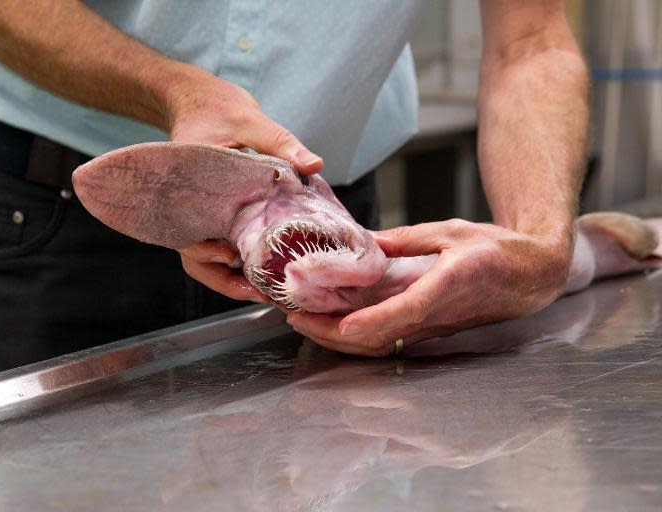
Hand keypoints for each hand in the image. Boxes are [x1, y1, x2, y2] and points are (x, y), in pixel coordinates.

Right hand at [164, 66, 322, 301]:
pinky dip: (241, 263)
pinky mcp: (215, 217)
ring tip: (268, 291)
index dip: (206, 252)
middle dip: (226, 280)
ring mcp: (201, 216)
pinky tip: (268, 272)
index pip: (187, 232)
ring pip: (208, 260)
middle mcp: (189, 209)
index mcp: (187, 187)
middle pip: (196, 258)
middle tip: (262, 292)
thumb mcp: (251, 120)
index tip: (231, 259)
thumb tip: (315, 164)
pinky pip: (221, 247)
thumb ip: (280, 142)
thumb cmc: (215, 108)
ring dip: (234, 279)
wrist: (197, 100)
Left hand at [287, 219, 572, 355]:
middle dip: (333, 333)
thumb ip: (407, 240)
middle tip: (294, 317)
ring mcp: (431, 329)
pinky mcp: (427, 331)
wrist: (531, 276)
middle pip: (381, 338)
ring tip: (301, 321)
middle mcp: (437, 316)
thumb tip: (365, 242)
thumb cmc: (497, 250)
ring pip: (378, 344)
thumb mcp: (451, 232)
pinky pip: (385, 340)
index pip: (407, 311)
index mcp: (448, 286)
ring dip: (336, 338)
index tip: (342, 325)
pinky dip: (352, 336)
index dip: (374, 322)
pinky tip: (329, 324)